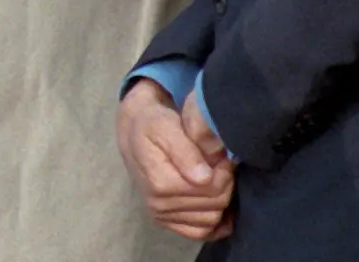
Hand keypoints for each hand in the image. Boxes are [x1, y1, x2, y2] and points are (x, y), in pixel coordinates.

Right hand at [117, 79, 234, 240]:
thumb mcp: (166, 126)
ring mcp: (162, 216)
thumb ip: (185, 151)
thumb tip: (204, 178)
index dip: (224, 173)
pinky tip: (215, 203)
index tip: (222, 157)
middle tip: (221, 165)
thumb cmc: (152, 125)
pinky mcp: (166, 222)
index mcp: (160, 183)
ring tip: (215, 178)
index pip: (212, 189)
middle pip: (214, 206)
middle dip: (224, 185)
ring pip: (211, 220)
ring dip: (220, 200)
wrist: (133, 132)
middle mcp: (159, 205)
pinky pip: (201, 232)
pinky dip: (214, 222)